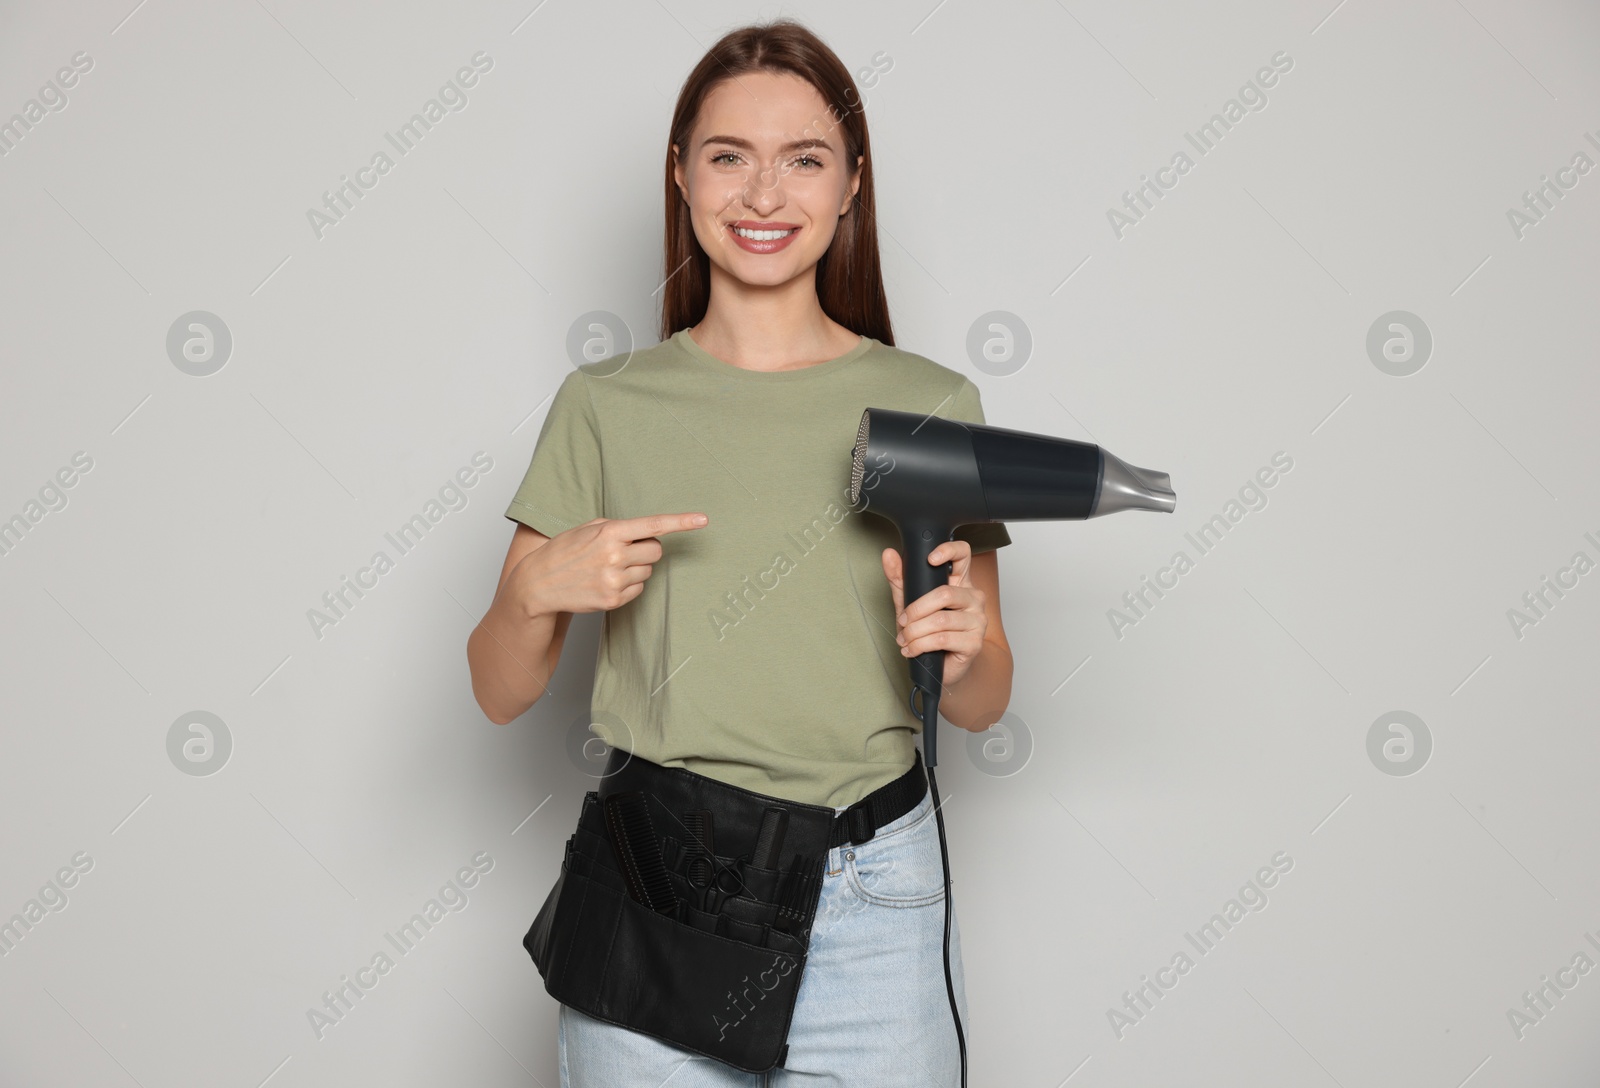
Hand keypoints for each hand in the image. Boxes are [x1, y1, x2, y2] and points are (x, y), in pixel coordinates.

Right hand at [508, 512, 707, 617]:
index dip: (681, 522)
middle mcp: (615, 555)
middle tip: (624, 551)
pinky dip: (628, 585)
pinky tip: (606, 582)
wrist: (538, 584)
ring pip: (648, 571)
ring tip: (607, 568)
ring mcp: (615, 580)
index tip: (703, 520)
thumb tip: (648, 533)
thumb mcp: (587, 529)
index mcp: (609, 532)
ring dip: (635, 568)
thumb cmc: (564, 551)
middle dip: (647, 550)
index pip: (653, 525)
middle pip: (656, 551)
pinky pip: (639, 589)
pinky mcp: (614, 600)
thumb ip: (618, 527)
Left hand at [881, 538, 987, 687]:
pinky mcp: (974, 643)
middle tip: (903, 621)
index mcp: (960, 582)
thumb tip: (888, 555)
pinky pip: (942, 639)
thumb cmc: (929, 632)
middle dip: (916, 610)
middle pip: (944, 593)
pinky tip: (912, 650)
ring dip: (915, 632)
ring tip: (905, 639)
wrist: (944, 668)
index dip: (948, 551)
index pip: (963, 554)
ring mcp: (978, 620)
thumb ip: (900, 580)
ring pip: (941, 620)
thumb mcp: (910, 603)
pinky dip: (920, 645)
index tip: (930, 559)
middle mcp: (973, 598)